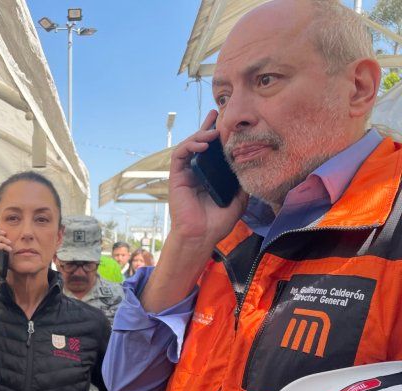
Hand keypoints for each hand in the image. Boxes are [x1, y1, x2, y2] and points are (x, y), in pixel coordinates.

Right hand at [139, 110, 248, 311]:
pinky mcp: (176, 177)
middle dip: (207, 127)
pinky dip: (189, 146)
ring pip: (189, 146)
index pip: (213, 150)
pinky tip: (202, 144)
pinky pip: (180, 155)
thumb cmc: (218, 221)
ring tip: (212, 132)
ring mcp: (185, 174)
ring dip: (199, 136)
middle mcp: (196, 171)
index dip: (217, 134)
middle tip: (216, 114)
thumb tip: (255, 164)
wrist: (202, 235)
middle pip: (200, 143)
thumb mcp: (239, 198)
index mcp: (210, 175)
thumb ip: (243, 181)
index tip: (225, 121)